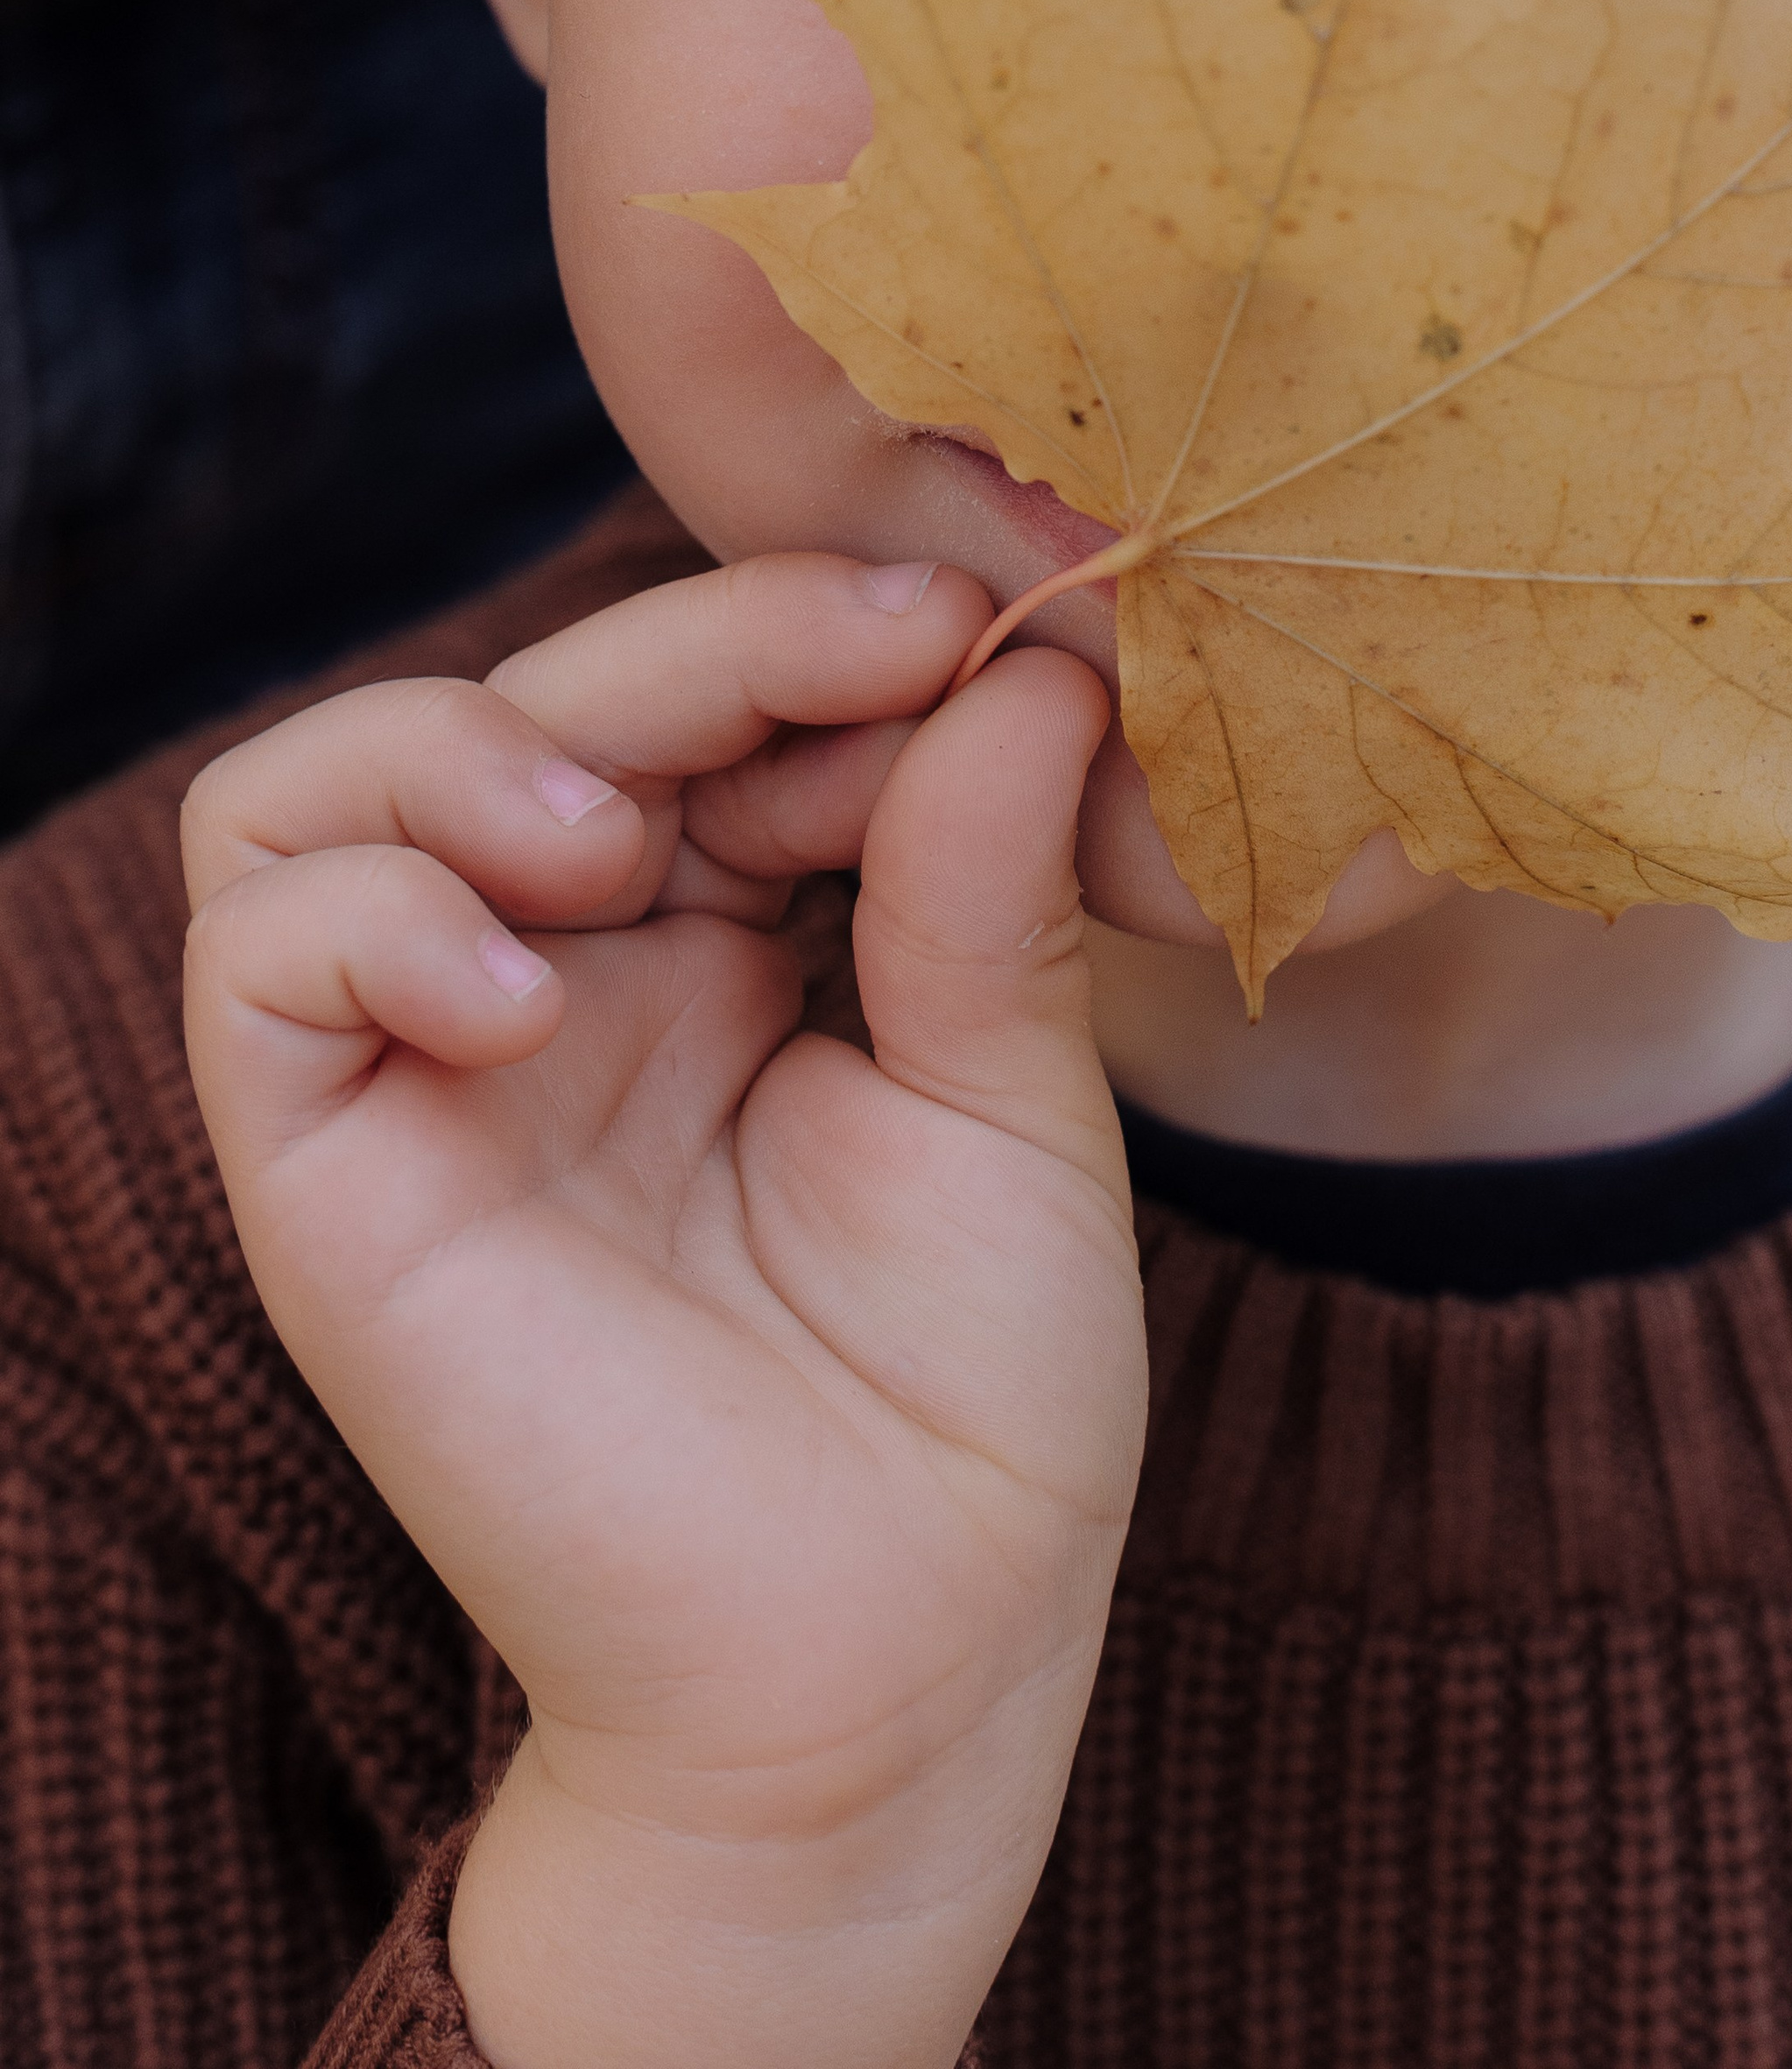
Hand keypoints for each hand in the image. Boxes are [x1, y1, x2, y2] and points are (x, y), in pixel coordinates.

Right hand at [181, 557, 1144, 2068]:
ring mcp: (434, 1067)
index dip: (806, 638)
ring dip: (475, 748)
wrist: (896, 1672)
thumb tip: (1024, 668)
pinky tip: (529, 993)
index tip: (962, 629)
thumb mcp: (1011, 1102)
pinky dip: (372, 916)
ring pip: (320, 782)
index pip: (696, 704)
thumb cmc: (971, 1407)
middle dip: (696, 647)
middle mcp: (561, 976)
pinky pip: (256, 958)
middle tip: (866, 658)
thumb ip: (981, 882)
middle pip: (526, 699)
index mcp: (719, 941)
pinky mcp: (334, 1175)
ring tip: (631, 850)